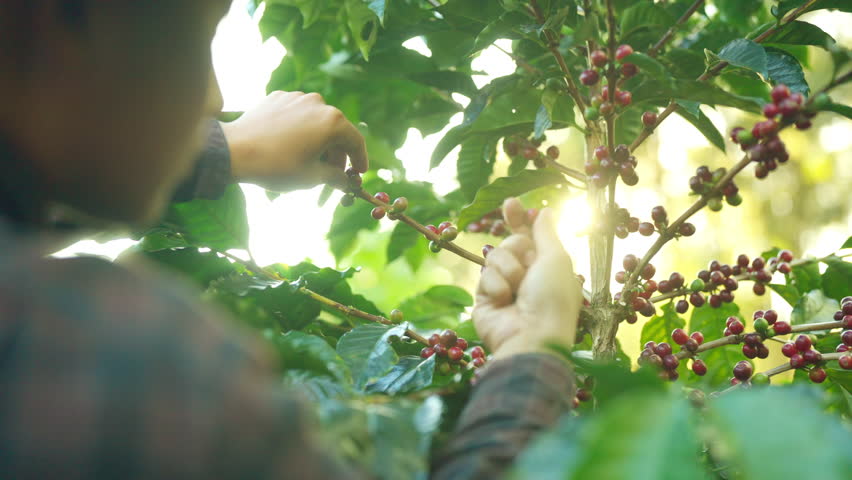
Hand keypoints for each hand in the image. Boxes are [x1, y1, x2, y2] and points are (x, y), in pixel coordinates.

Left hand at [221, 91, 367, 191]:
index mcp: (332, 122)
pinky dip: (299, 129)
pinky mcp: (278, 97)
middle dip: (336, 152)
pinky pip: (297, 114)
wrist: (235, 151)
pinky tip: (289, 145)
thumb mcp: (311, 177)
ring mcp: (297, 97)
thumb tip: (344, 181)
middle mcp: (318, 103)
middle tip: (332, 173)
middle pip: (336, 130)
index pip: (355, 141)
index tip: (358, 172)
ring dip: (318, 140)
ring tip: (308, 160)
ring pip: (316, 121)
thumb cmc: (277, 166)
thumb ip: (335, 177)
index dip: (359, 159)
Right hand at [473, 198, 581, 358]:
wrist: (531, 336)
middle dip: (516, 250)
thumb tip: (545, 210)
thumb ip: (546, 232)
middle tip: (526, 267)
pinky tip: (504, 302)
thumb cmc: (552, 298)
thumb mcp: (556, 259)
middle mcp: (525, 276)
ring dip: (507, 269)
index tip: (509, 202)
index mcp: (546, 266)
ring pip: (493, 257)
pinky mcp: (485, 299)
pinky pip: (484, 278)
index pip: (529, 236)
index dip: (519, 219)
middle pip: (509, 243)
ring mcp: (503, 287)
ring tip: (516, 289)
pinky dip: (495, 286)